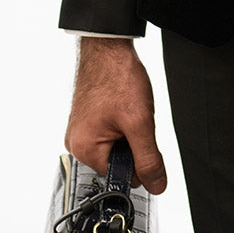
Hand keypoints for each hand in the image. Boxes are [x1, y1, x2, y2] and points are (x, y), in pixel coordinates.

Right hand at [65, 37, 167, 193]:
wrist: (108, 47)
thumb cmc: (117, 77)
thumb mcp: (140, 123)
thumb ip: (149, 159)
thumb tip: (156, 185)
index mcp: (84, 149)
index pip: (120, 177)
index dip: (138, 161)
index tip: (143, 142)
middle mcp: (77, 143)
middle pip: (118, 162)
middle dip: (132, 143)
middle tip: (134, 119)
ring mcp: (81, 131)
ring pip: (116, 147)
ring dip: (128, 133)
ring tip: (127, 109)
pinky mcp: (87, 120)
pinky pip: (110, 133)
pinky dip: (122, 123)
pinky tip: (122, 106)